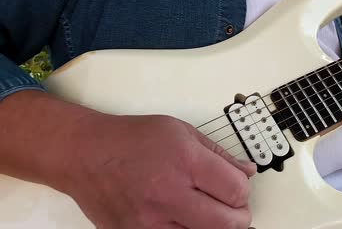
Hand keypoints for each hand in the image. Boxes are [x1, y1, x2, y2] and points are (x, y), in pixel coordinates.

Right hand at [64, 114, 255, 228]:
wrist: (85, 155)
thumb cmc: (132, 139)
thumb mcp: (181, 132)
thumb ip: (218, 154)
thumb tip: (246, 171)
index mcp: (184, 162)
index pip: (235, 191)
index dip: (243, 192)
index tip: (238, 188)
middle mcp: (168, 195)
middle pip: (227, 223)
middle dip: (239, 217)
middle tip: (234, 209)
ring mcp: (150, 223)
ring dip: (215, 227)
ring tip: (207, 212)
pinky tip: (186, 221)